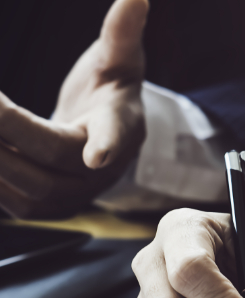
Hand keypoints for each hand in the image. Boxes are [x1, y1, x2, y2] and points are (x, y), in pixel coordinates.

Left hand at [0, 0, 146, 218]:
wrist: (102, 140)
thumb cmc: (108, 94)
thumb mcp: (118, 61)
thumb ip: (122, 32)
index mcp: (122, 129)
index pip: (116, 137)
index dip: (107, 145)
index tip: (97, 156)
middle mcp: (102, 170)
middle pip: (54, 159)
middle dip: (8, 131)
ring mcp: (77, 194)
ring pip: (31, 191)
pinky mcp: (52, 207)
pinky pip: (17, 204)